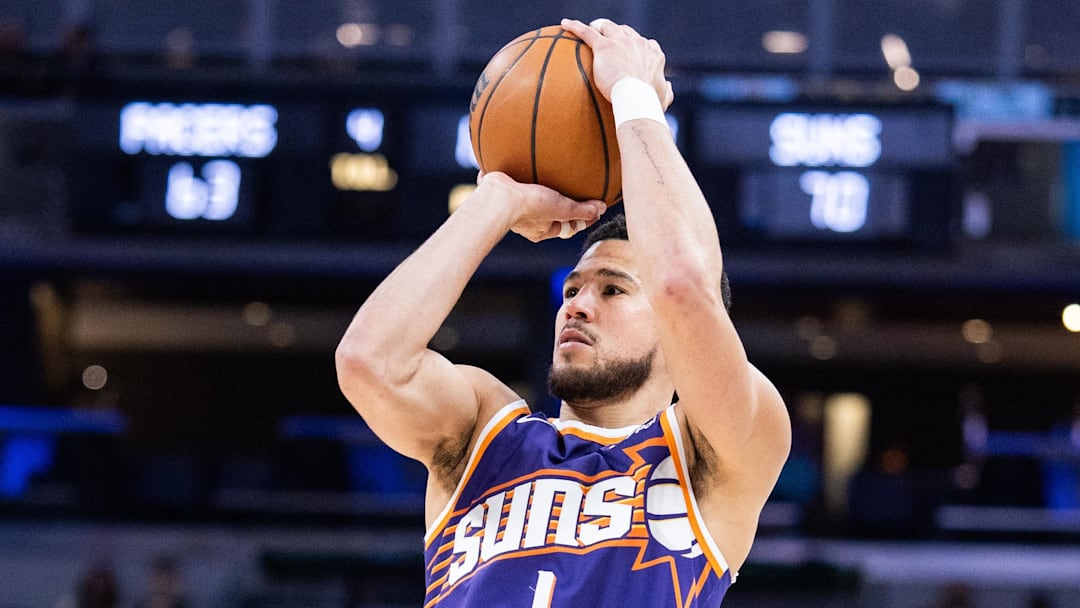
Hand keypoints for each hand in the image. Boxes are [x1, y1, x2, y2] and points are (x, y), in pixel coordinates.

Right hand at [475, 172, 605, 241]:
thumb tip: (601, 209)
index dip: (580, 219)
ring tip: (550, 172)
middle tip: (572, 191)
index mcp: (540, 229)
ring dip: (540, 187)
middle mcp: (526, 220)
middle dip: (559, 203)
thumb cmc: (529, 207)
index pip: (566, 227)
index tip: (593, 209)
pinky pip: (513, 178)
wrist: (497, 197)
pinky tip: (525, 155)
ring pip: (530, 196)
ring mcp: (512, 204)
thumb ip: (581, 211)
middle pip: (548, 212)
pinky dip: (519, 169)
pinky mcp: (502, 187)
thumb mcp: (562, 209)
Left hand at [560, 18, 672, 109]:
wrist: (636, 99)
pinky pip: (586, 32)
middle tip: (607, 37)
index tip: (630, 48)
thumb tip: (668, 88)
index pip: (644, 42)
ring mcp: (621, 42)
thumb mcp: (663, 97)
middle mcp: (638, 43)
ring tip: (590, 29)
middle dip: (616, 32)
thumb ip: (666, 90)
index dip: (635, 44)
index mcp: (653, 54)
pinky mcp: (604, 46)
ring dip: (599, 26)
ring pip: (607, 26)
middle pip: (625, 31)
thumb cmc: (649, 102)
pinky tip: (564, 24)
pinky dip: (575, 27)